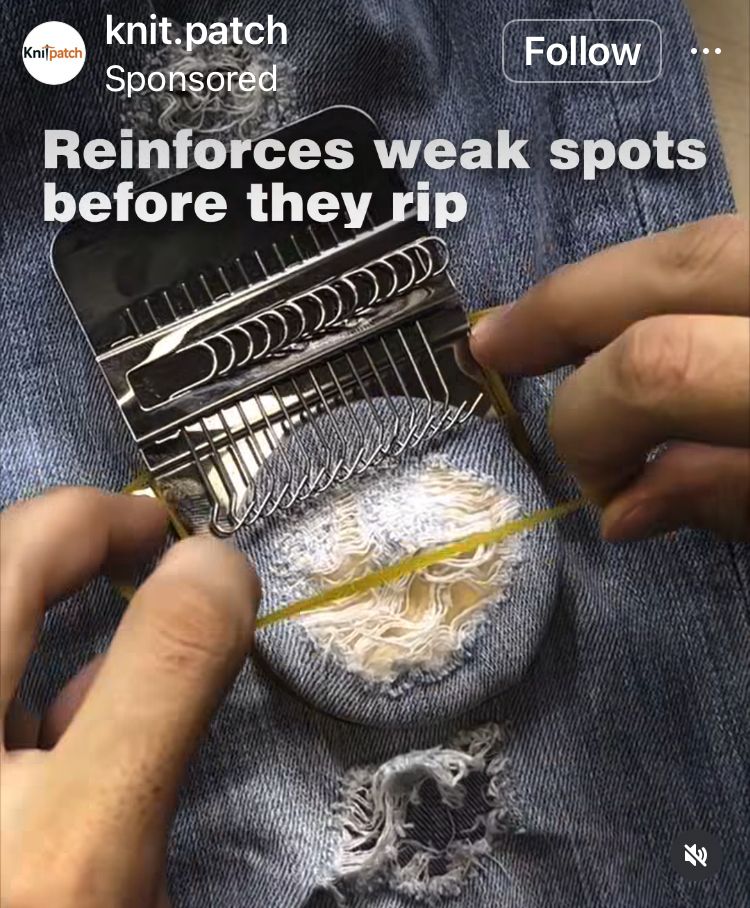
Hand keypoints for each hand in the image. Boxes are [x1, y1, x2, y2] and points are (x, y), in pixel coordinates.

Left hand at [1, 489, 259, 906]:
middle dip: (90, 559)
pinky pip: (6, 714)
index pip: (33, 538)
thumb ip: (164, 676)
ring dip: (64, 631)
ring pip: (5, 644)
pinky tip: (70, 744)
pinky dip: (42, 705)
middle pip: (9, 574)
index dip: (117, 516)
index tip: (184, 536)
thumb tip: (219, 562)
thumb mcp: (93, 831)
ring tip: (130, 656)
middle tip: (167, 573)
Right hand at [470, 214, 749, 540]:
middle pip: (674, 266)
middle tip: (495, 348)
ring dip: (611, 284)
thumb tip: (621, 509)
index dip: (595, 425)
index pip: (660, 368)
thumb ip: (729, 498)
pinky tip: (631, 310)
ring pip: (699, 235)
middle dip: (567, 309)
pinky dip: (665, 278)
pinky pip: (726, 243)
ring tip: (549, 323)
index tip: (598, 487)